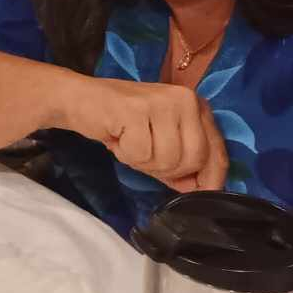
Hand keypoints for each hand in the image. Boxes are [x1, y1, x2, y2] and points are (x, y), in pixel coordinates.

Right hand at [75, 80, 228, 191]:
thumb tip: (196, 188)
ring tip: (128, 143)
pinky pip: (141, 153)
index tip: (200, 194)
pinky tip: (117, 138)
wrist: (77, 98)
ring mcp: (161, 102)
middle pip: (193, 159)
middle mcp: (184, 99)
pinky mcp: (136, 109)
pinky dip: (126, 154)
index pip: (216, 150)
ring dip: (143, 162)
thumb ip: (179, 162)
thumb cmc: (119, 121)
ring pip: (168, 159)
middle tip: (143, 156)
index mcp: (195, 105)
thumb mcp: (158, 140)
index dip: (211, 178)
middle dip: (167, 170)